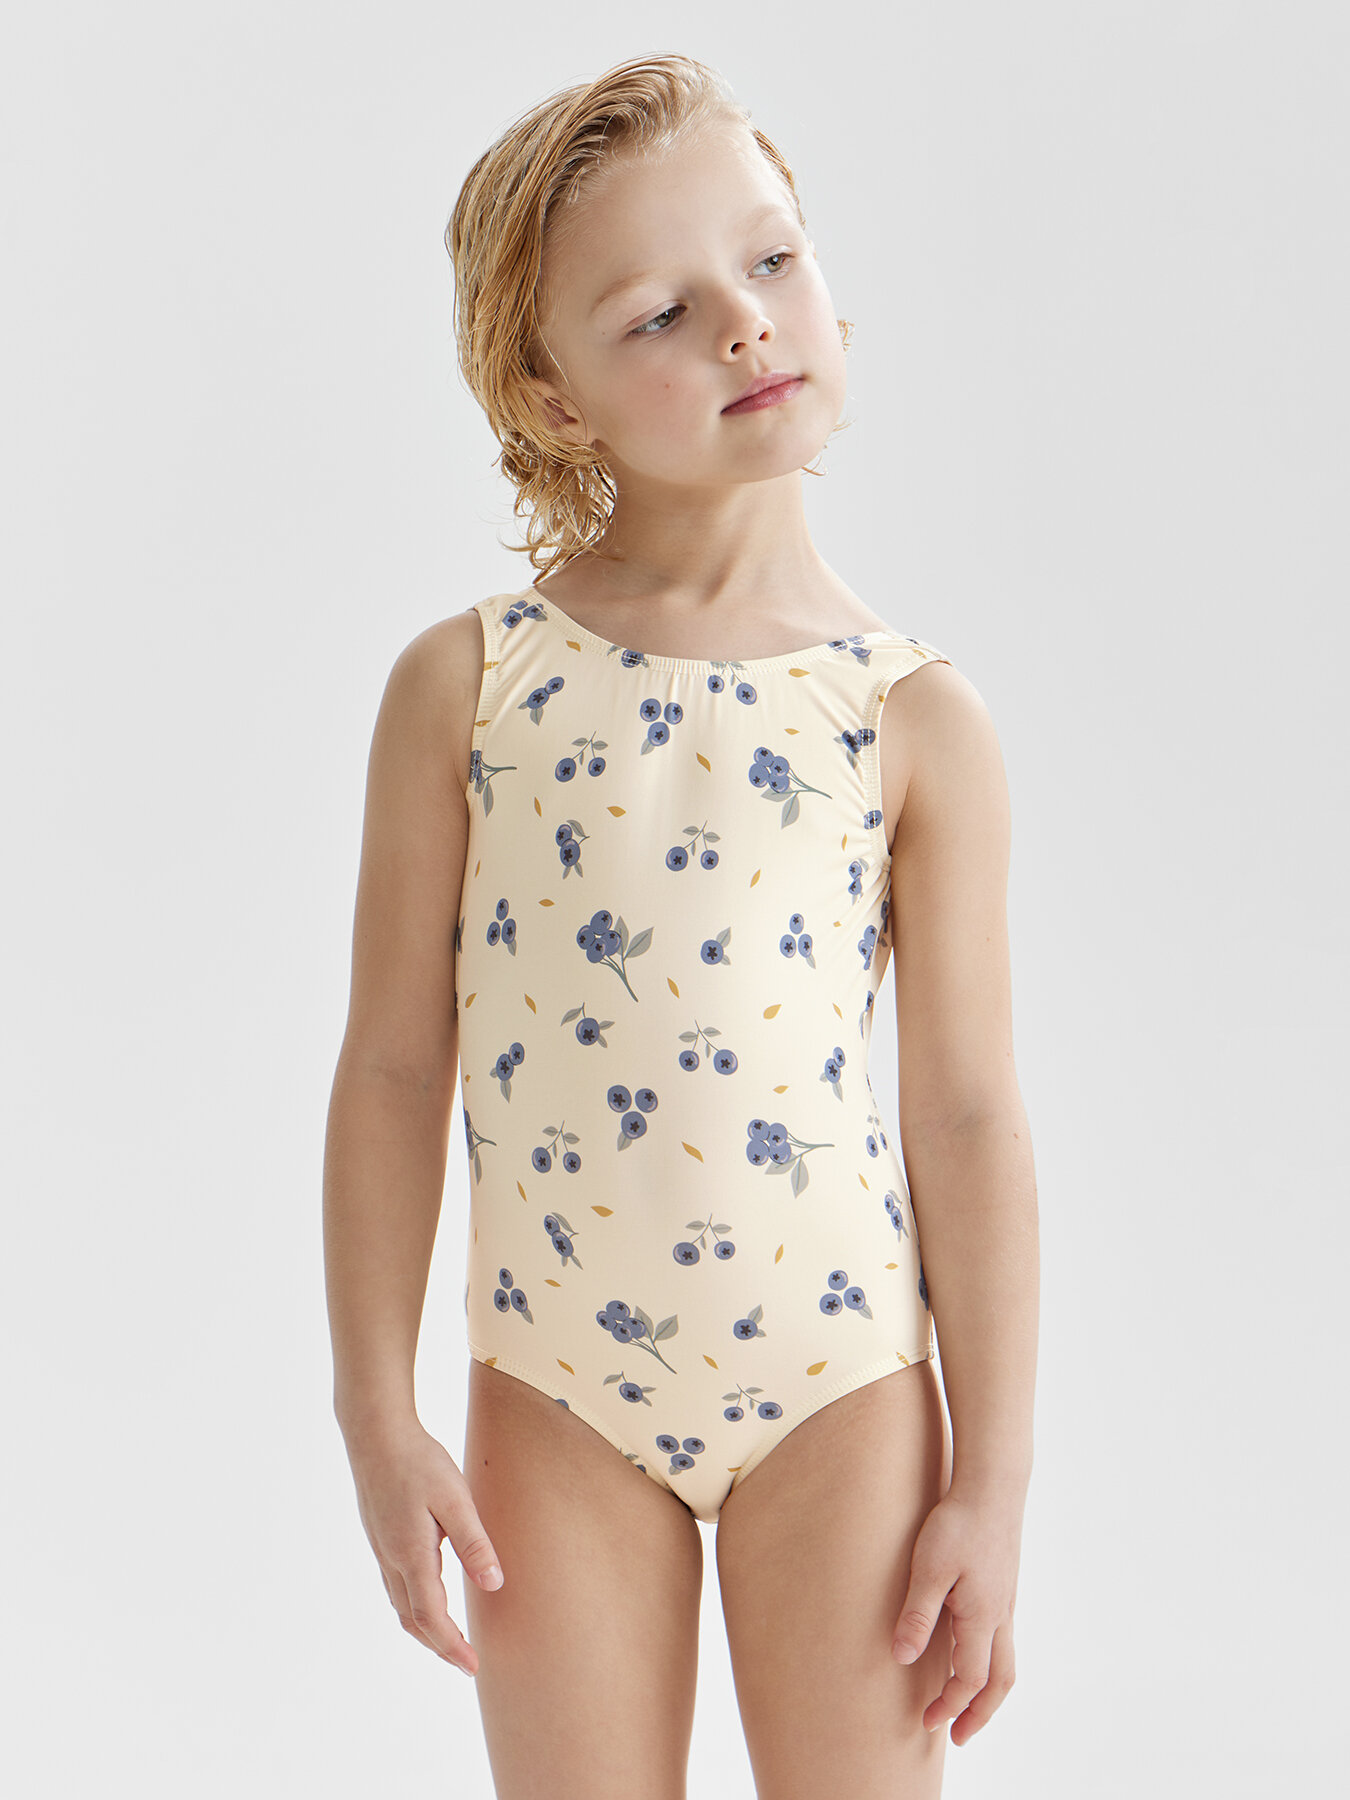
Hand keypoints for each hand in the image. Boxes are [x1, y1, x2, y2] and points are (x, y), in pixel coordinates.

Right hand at [344, 1416, 504, 1677]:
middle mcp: (392, 1560)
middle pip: (413, 1620)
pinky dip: (414, 1608)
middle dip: (439, 1646)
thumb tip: (494, 1585)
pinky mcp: (380, 1538)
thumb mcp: (455, 1499)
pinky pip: (396, 1588)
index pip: (432, 1617)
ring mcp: (382, 1550)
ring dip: (425, 1630)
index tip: (473, 1666)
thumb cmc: (418, 1461)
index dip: (452, 1646)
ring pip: (401, 1606)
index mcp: (412, 1555)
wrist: (374, 1434)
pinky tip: (427, 1599)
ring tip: (449, 1640)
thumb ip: (474, 1544)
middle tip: (466, 1662)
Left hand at [890, 1486, 1021, 1743]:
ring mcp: (1006, 1602)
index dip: (950, 1705)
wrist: (993, 1486)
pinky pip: (1003, 1639)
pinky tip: (971, 1654)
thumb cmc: (959, 1523)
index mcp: (983, 1617)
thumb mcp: (929, 1568)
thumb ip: (918, 1614)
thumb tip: (903, 1658)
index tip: (928, 1722)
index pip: (970, 1678)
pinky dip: (991, 1663)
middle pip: (1000, 1681)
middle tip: (958, 1735)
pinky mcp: (1003, 1587)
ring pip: (1006, 1662)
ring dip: (988, 1691)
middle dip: (980, 1713)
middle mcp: (1001, 1616)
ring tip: (967, 1705)